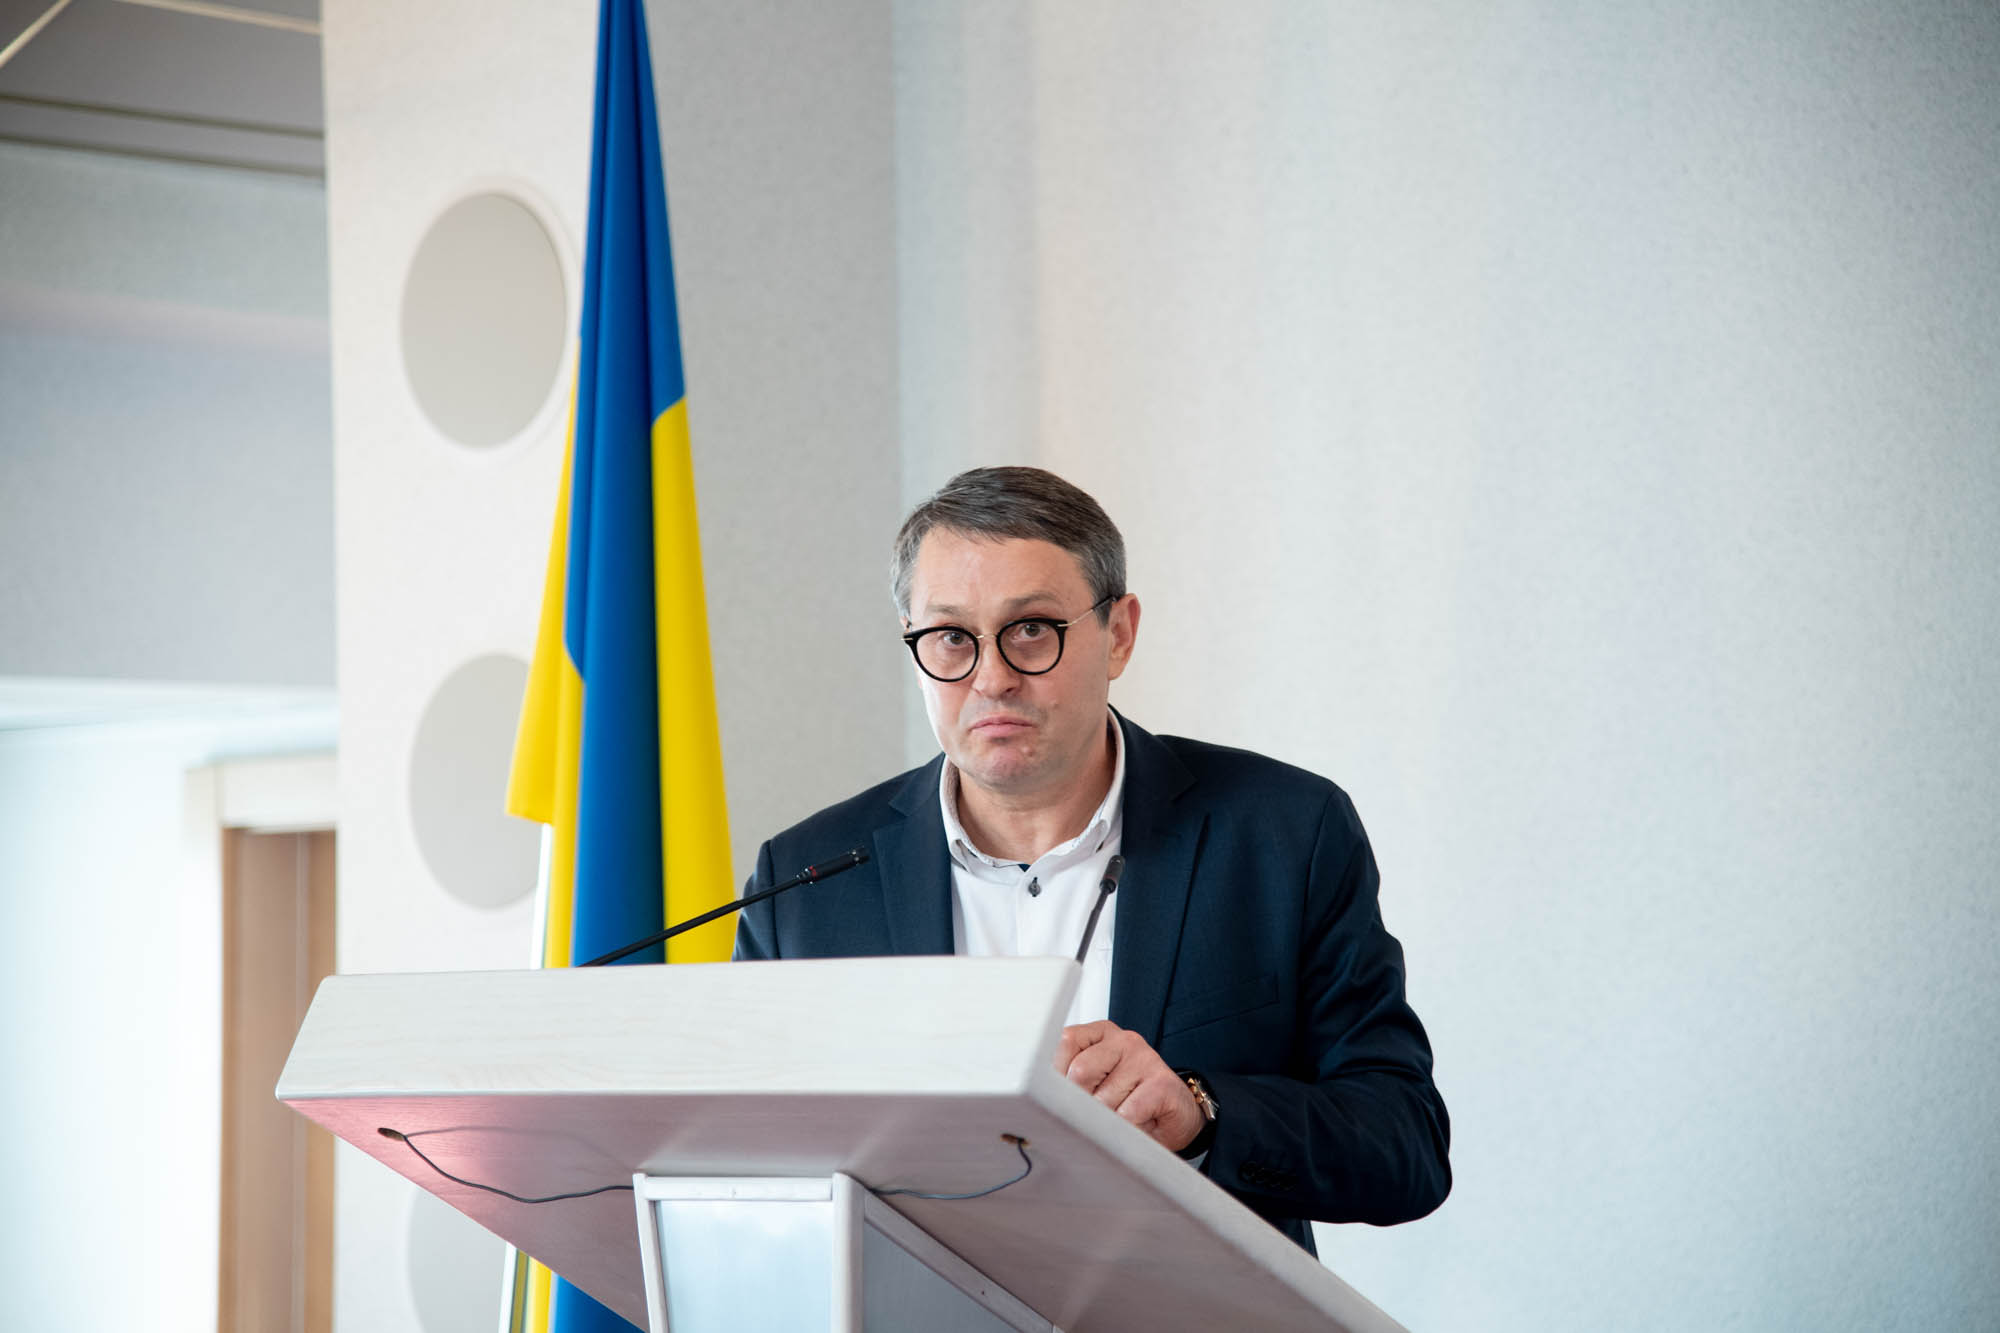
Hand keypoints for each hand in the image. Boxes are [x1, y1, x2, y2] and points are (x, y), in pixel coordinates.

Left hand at [1055, 1020, 1202, 1152]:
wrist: (1174, 1117)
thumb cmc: (1127, 1101)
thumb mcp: (1093, 1086)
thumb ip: (1068, 1081)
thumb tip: (1038, 1095)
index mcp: (1100, 1034)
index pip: (1065, 1042)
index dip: (1057, 1076)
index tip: (1060, 1096)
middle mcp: (1123, 1039)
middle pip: (1079, 1072)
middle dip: (1081, 1103)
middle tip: (1094, 1115)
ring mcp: (1145, 1058)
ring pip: (1103, 1099)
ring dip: (1107, 1121)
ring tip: (1120, 1119)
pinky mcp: (1162, 1083)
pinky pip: (1128, 1113)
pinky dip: (1126, 1128)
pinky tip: (1136, 1125)